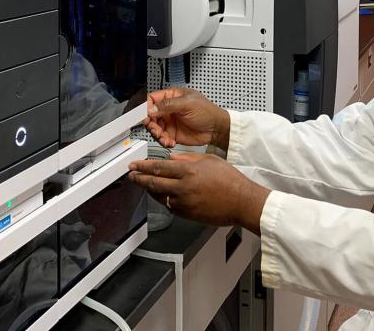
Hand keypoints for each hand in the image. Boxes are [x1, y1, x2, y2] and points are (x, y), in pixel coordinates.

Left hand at [128, 153, 268, 234]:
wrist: (241, 201)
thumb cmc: (230, 180)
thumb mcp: (209, 160)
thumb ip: (187, 159)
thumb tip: (171, 159)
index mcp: (188, 171)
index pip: (158, 167)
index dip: (143, 166)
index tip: (134, 165)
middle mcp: (183, 187)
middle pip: (153, 183)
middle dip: (139, 179)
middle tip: (132, 175)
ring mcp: (184, 203)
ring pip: (159, 196)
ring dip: (149, 190)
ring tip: (143, 185)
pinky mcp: (187, 215)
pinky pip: (170, 207)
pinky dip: (163, 200)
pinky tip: (162, 196)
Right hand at [142, 88, 230, 149]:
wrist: (216, 129)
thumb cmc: (208, 112)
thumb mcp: (188, 104)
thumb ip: (168, 105)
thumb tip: (151, 108)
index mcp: (172, 97)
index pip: (152, 99)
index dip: (145, 106)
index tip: (144, 115)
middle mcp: (169, 109)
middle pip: (150, 115)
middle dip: (150, 123)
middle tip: (154, 128)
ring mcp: (170, 122)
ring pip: (154, 128)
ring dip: (157, 134)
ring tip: (163, 137)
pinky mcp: (172, 134)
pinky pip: (162, 138)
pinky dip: (163, 141)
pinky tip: (169, 141)